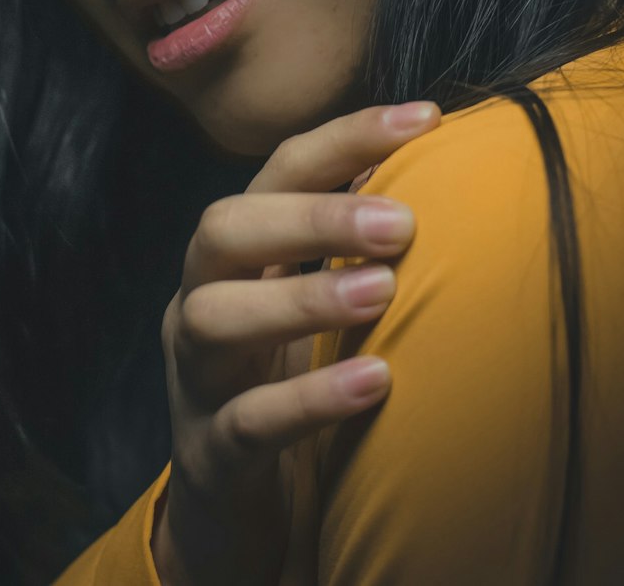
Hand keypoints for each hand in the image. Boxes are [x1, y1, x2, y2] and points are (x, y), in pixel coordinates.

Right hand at [152, 99, 440, 585]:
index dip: (346, 137)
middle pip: (224, 229)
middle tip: (400, 224)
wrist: (227, 505)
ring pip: (216, 317)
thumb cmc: (281, 377)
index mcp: (232, 253)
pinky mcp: (212, 453)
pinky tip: (375, 383)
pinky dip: (309, 399)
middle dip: (309, 216)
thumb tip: (426, 163)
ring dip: (302, 297)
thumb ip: (348, 239)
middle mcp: (200, 297)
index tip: (425, 118)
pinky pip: (248, 421)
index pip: (278, 170)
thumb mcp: (306, 298)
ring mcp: (196, 375)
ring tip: (382, 292)